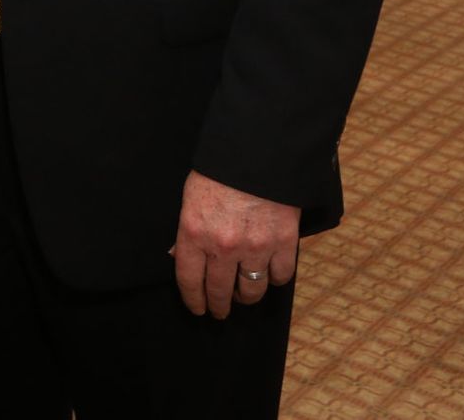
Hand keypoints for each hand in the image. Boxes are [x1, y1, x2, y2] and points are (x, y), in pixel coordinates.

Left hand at [171, 169, 298, 317]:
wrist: (257, 152)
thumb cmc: (219, 171)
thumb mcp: (190, 197)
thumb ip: (188, 231)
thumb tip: (180, 256)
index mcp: (194, 232)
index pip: (189, 279)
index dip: (193, 299)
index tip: (197, 308)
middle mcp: (223, 246)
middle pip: (220, 291)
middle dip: (218, 305)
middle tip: (219, 311)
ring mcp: (255, 248)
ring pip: (251, 290)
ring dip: (246, 297)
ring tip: (243, 296)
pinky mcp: (283, 244)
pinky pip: (280, 276)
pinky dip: (274, 278)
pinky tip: (268, 275)